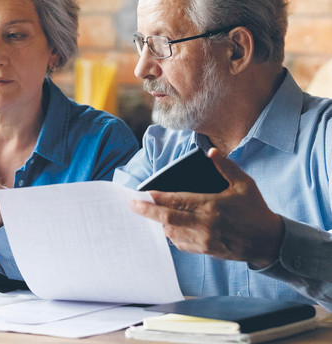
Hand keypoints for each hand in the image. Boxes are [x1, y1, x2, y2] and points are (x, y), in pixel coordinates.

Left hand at [130, 148, 283, 267]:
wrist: (269, 242)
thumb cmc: (255, 210)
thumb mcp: (244, 185)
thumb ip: (226, 167)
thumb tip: (211, 151)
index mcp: (212, 206)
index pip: (177, 201)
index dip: (158, 198)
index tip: (142, 194)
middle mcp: (205, 225)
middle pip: (167, 219)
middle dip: (147, 212)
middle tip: (132, 205)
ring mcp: (204, 240)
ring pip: (171, 233)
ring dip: (158, 223)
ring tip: (148, 214)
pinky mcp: (205, 251)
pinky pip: (180, 244)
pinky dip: (170, 235)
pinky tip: (166, 227)